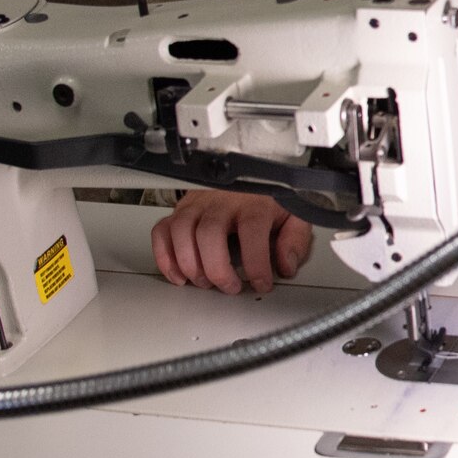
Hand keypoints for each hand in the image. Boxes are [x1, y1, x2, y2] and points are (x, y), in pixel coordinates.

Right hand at [150, 189, 312, 294]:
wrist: (254, 171)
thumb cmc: (270, 197)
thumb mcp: (294, 214)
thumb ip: (294, 239)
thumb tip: (286, 265)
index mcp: (254, 201)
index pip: (252, 231)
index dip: (255, 263)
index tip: (261, 283)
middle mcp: (223, 200)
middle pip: (209, 233)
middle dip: (217, 269)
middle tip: (229, 287)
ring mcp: (198, 203)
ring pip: (181, 231)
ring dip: (189, 264)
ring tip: (204, 282)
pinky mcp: (182, 208)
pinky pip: (162, 230)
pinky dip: (164, 256)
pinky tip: (178, 274)